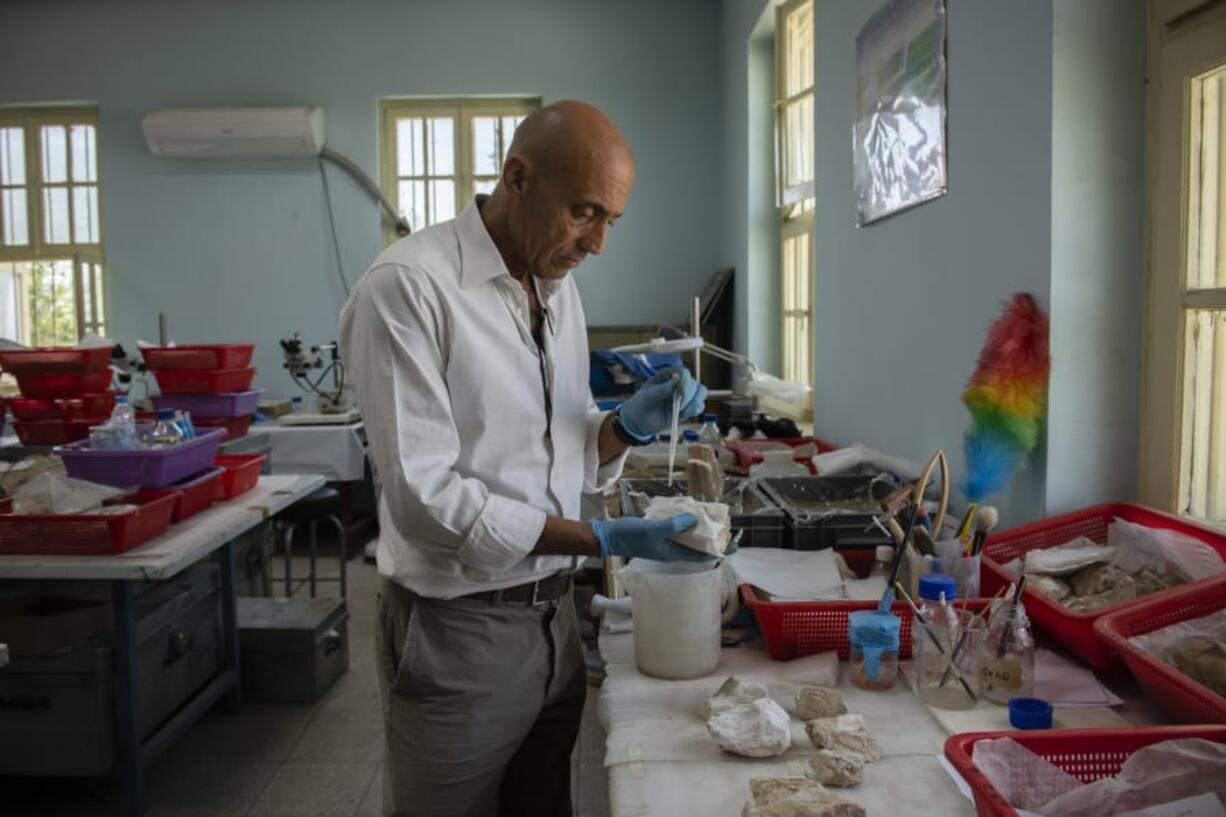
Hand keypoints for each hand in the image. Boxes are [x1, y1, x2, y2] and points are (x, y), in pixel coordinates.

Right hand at [588, 514, 714, 561]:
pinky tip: (686, 509)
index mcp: (673, 554)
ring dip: (696, 525)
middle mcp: (672, 549)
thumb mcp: (654, 530)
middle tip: (721, 523)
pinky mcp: (658, 532)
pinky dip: (682, 519)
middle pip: (695, 544)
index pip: (700, 556)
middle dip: (709, 536)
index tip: (731, 546)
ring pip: (686, 534)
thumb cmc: (631, 537)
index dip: (716, 552)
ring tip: (707, 513)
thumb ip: (674, 525)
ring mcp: (665, 541)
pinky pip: (675, 527)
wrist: (609, 535)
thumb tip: (694, 520)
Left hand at [619, 367, 706, 440]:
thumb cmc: (641, 404)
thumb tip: (676, 380)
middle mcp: (679, 382)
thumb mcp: (647, 396)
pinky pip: (700, 406)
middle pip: (695, 383)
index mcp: (668, 374)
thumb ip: (662, 389)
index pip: (684, 373)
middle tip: (678, 405)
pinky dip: (694, 410)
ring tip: (680, 410)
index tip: (678, 394)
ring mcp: (686, 394)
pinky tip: (682, 414)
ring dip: (694, 403)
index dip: (684, 383)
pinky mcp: (688, 407)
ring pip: (701, 393)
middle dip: (688, 396)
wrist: (640, 420)